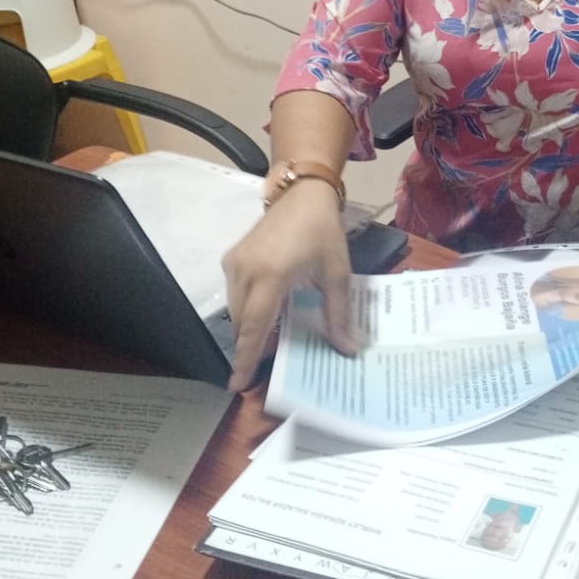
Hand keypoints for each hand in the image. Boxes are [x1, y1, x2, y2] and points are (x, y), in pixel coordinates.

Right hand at [221, 181, 358, 392]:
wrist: (302, 194)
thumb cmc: (323, 231)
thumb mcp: (336, 273)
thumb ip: (338, 313)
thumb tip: (347, 349)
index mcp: (271, 275)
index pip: (255, 327)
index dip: (246, 358)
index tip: (237, 384)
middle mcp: (245, 271)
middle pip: (242, 323)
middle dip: (249, 348)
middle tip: (260, 370)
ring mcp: (234, 263)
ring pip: (235, 310)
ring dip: (249, 329)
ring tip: (268, 344)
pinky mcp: (231, 258)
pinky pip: (234, 294)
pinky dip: (247, 310)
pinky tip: (267, 316)